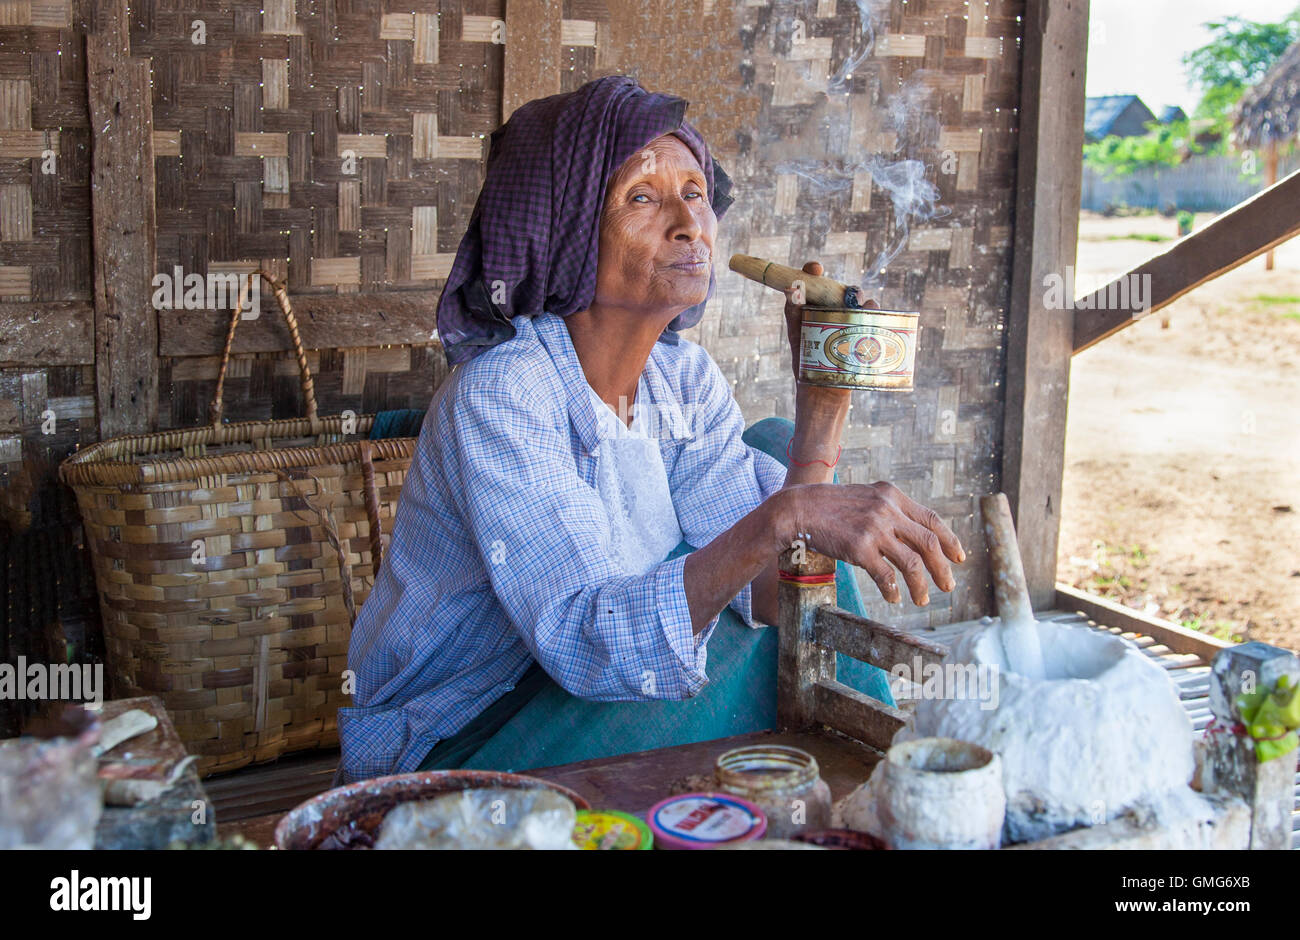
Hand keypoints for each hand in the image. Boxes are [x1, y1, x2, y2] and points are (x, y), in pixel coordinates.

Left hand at [781, 260, 878, 383]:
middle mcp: (835, 308)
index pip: (815, 281)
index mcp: (816, 304)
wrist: (821, 386)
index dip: (814, 271)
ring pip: (863, 303)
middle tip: (848, 295)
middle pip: (845, 291)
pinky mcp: (864, 333)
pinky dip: (874, 313)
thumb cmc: (805, 358)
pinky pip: (873, 318)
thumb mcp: (797, 332)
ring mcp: (851, 320)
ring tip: (863, 306)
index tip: (816, 269)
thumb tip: (790, 289)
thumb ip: (793, 311)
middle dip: (849, 290)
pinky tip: (872, 313)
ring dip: (865, 301)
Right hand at [782, 481, 965, 605]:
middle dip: (942, 568)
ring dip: (921, 585)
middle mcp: (887, 509)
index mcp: (891, 495)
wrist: (798, 508)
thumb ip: (889, 510)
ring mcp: (874, 528)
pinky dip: (893, 590)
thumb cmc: (830, 507)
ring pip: (912, 562)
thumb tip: (913, 535)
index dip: (950, 540)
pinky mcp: (859, 547)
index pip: (931, 519)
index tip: (959, 557)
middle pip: (928, 542)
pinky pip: (886, 575)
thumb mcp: (866, 497)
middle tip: (948, 586)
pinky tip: (894, 598)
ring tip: (923, 599)